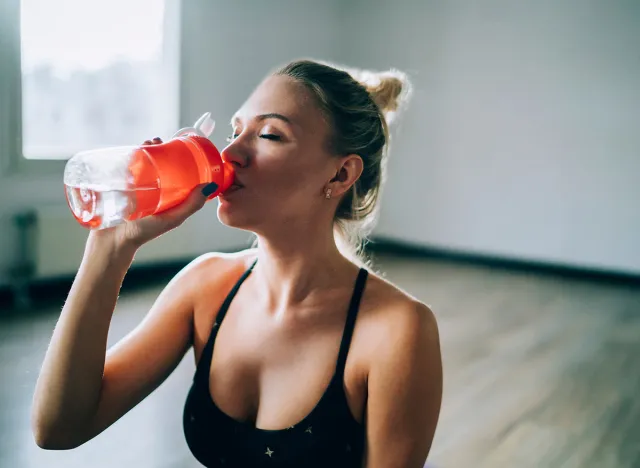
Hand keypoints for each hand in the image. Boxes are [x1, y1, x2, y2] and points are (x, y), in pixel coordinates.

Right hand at [89, 137, 214, 253]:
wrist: (113, 241)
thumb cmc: (144, 233)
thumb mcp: (172, 218)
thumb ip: (190, 205)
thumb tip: (209, 186)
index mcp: (163, 193)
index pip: (171, 169)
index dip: (174, 155)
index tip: (177, 144)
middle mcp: (148, 187)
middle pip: (153, 161)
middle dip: (155, 147)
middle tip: (156, 141)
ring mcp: (131, 185)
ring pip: (136, 161)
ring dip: (140, 148)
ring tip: (145, 143)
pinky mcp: (114, 185)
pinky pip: (120, 166)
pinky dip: (124, 155)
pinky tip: (127, 149)